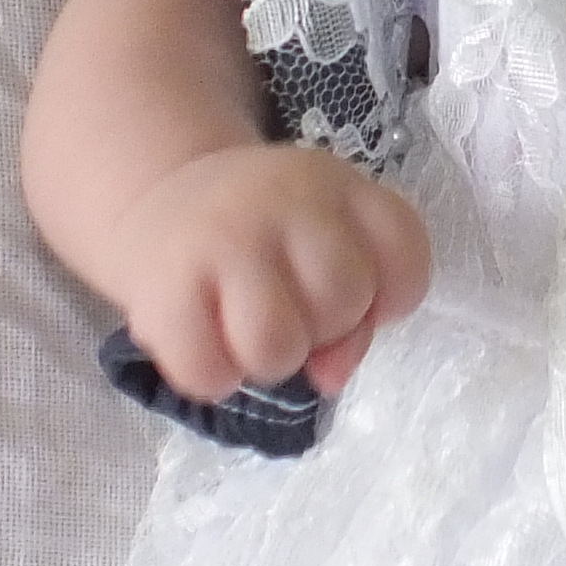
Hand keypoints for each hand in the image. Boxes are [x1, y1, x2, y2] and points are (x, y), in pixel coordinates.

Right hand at [96, 143, 434, 403]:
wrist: (161, 200)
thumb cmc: (260, 242)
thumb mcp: (321, 250)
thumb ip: (353, 313)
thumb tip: (329, 377)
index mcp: (340, 188)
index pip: (404, 255)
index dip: (388, 299)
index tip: (356, 297)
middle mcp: (285, 200)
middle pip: (342, 300)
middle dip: (324, 327)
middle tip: (288, 307)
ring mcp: (223, 238)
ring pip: (276, 345)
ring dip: (268, 360)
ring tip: (247, 331)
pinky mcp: (165, 284)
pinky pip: (207, 370)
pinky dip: (211, 378)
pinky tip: (209, 346)